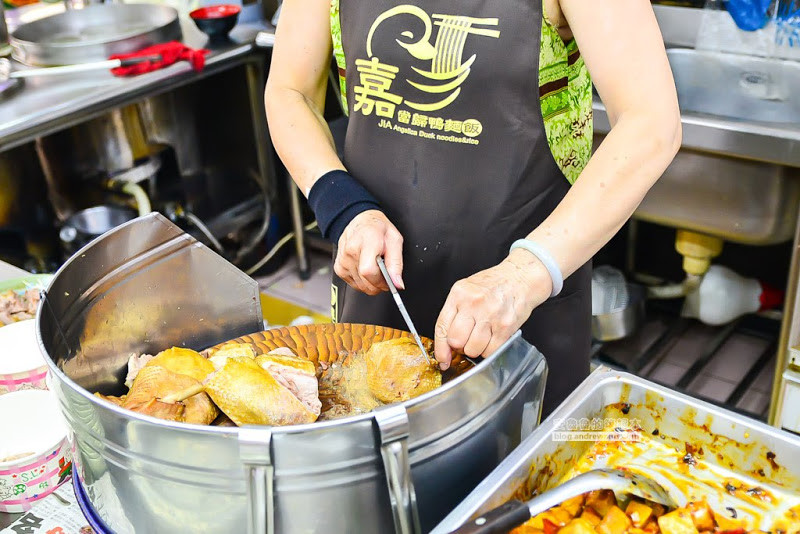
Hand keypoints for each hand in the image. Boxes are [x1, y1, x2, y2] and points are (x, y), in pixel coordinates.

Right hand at [334, 210, 403, 295]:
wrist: (361, 223)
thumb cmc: (378, 229)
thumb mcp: (395, 240)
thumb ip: (396, 263)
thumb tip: (397, 284)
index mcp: (367, 239)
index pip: (368, 271)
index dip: (381, 281)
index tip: (389, 280)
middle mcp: (351, 249)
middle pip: (365, 281)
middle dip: (379, 284)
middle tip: (386, 274)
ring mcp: (343, 260)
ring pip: (361, 286)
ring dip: (372, 283)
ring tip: (375, 267)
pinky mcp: (338, 268)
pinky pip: (354, 285)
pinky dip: (363, 282)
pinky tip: (366, 269)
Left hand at [433, 250, 551, 368]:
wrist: (520, 277)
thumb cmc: (493, 284)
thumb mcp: (466, 290)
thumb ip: (454, 313)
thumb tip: (445, 344)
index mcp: (459, 294)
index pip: (442, 327)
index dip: (440, 349)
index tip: (442, 359)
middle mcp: (473, 304)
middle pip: (456, 341)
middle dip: (459, 347)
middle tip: (466, 340)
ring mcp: (490, 315)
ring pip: (473, 350)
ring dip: (475, 349)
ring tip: (481, 337)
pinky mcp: (505, 326)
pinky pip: (491, 351)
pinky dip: (489, 350)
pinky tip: (492, 338)